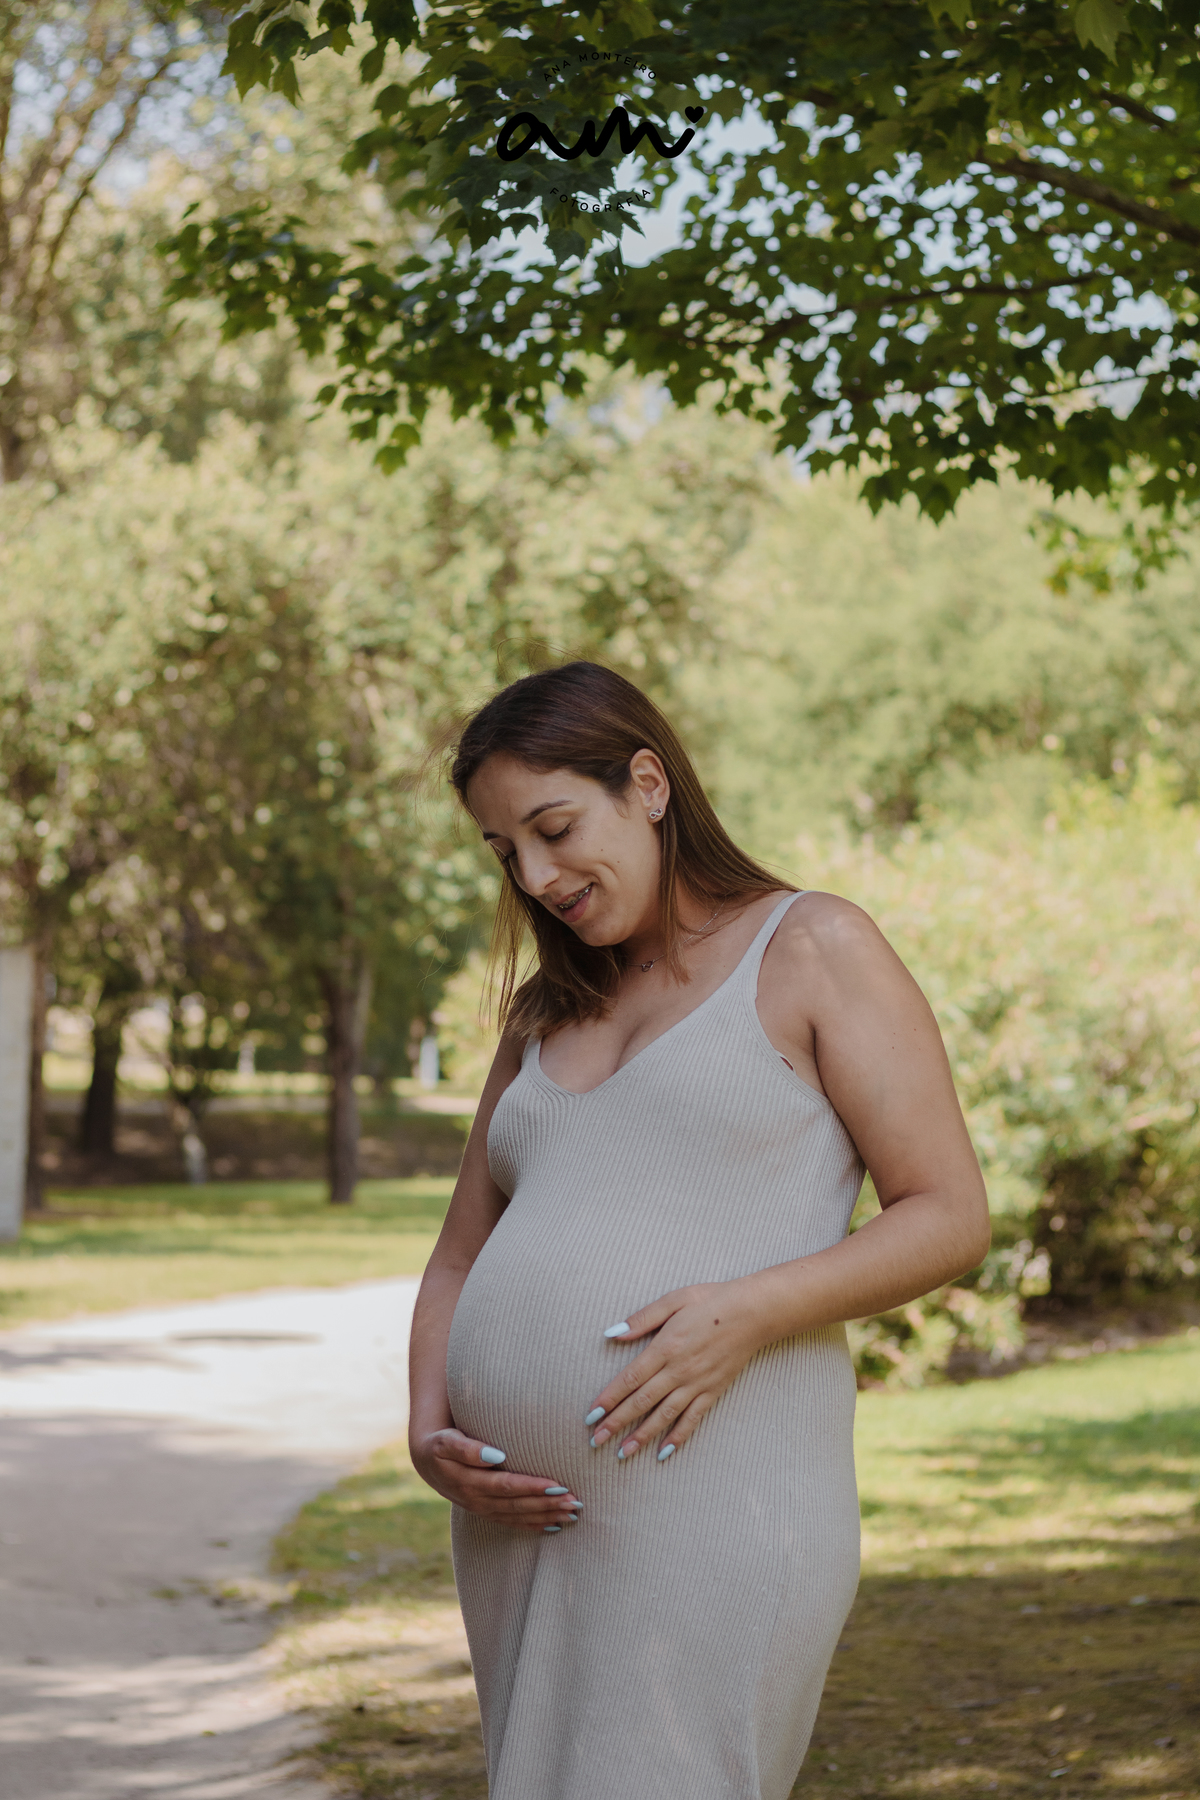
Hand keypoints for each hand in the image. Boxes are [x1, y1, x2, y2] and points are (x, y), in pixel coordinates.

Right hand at [411, 1428, 581, 1530]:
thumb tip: (495, 1455)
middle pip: (516, 1505)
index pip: (506, 1486)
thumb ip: (467, 1448)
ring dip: (545, 1516)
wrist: (426, 1459)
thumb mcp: (446, 1442)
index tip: (558, 1484)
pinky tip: (555, 1526)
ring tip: (573, 1514)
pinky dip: (533, 1525)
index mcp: (468, 1482)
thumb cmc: (440, 1443)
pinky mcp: (486, 1512)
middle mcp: (476, 1500)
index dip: (532, 1487)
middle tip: (575, 1502)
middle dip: (547, 1505)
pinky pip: (512, 1522)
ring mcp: (481, 1509)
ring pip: (517, 1516)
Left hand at [585, 1280, 766, 1462]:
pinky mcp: (713, 1392)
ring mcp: (697, 1384)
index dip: (609, 1399)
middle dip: (616, 1423)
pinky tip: (664, 1452)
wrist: (753, 1313)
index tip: (591, 1415)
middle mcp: (678, 1370)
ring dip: (642, 1436)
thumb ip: (642, 1319)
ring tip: (623, 1453)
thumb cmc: (711, 1301)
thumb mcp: (674, 1300)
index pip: (630, 1379)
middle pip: (641, 1402)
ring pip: (664, 1415)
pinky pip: (692, 1419)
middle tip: (596, 1440)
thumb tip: (612, 1333)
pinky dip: (678, 1437)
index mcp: (665, 1347)